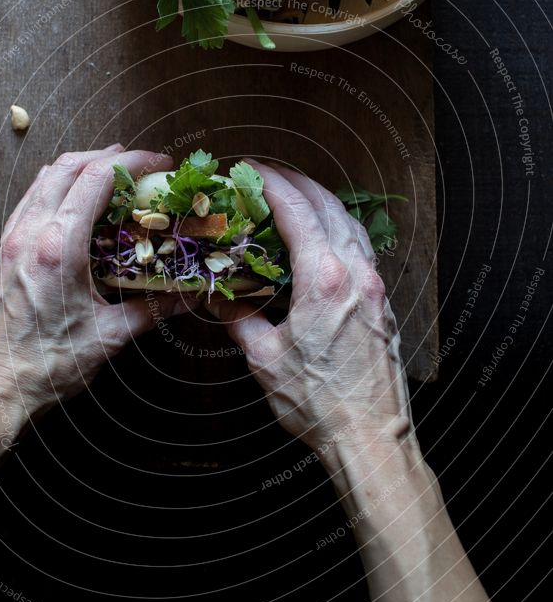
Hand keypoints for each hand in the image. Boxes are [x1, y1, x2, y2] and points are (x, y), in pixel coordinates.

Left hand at [0, 146, 189, 453]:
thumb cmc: (45, 367)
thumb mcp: (109, 337)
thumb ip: (154, 309)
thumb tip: (190, 296)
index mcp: (57, 248)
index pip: (97, 180)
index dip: (133, 163)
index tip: (159, 164)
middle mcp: (29, 235)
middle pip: (67, 167)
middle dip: (107, 157)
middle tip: (140, 165)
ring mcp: (11, 241)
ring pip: (43, 180)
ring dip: (79, 168)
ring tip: (111, 175)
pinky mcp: (2, 253)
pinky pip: (30, 202)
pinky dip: (56, 189)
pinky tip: (75, 205)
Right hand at [206, 161, 411, 462]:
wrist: (370, 434)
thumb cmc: (319, 402)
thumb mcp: (266, 360)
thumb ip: (241, 320)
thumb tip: (219, 300)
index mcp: (324, 280)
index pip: (296, 211)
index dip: (270, 183)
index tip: (249, 167)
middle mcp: (355, 273)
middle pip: (327, 205)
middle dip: (296, 181)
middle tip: (266, 173)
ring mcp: (374, 286)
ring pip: (349, 223)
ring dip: (321, 201)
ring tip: (293, 195)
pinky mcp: (381, 302)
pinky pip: (360, 247)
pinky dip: (337, 227)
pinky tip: (322, 236)